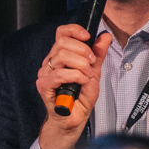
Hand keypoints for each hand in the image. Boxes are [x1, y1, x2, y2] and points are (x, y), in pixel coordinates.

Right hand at [32, 24, 104, 148]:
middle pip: (62, 42)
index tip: (88, 37)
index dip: (74, 30)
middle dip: (83, 50)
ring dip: (80, 65)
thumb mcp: (94, 72)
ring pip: (61, 56)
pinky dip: (75, 76)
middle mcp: (50, 62)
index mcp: (60, 55)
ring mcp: (45, 73)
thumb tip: (104, 36)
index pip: (61, 33)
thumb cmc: (80, 98)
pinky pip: (59, 73)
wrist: (75, 118)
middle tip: (91, 63)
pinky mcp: (44, 85)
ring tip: (87, 76)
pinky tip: (81, 81)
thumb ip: (98, 55)